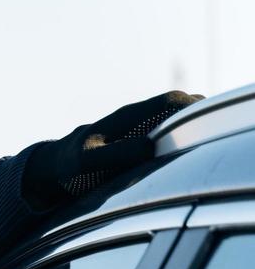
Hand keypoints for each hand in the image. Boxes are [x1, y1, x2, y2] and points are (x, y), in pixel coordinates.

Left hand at [22, 91, 202, 209]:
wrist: (52, 167)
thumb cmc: (69, 165)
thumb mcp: (87, 161)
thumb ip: (117, 154)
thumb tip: (150, 146)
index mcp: (126, 117)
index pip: (169, 101)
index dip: (192, 106)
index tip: (210, 119)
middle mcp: (134, 118)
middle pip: (176, 105)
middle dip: (199, 112)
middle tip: (217, 128)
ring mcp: (135, 128)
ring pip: (171, 118)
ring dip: (191, 123)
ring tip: (209, 136)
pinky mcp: (134, 141)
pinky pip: (164, 132)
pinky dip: (180, 135)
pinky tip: (189, 149)